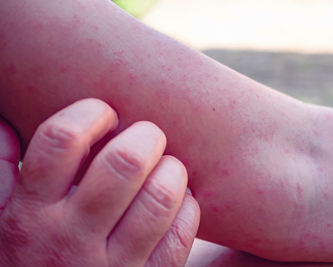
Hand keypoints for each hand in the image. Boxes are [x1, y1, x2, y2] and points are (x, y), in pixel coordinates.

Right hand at [0, 98, 199, 266]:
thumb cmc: (29, 258)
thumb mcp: (0, 220)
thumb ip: (0, 172)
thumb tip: (5, 125)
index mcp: (31, 214)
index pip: (61, 141)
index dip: (91, 113)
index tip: (106, 115)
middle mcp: (71, 239)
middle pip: (124, 163)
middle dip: (146, 136)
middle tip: (147, 137)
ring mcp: (113, 266)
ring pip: (160, 197)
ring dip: (172, 170)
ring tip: (165, 167)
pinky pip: (181, 233)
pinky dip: (186, 207)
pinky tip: (175, 202)